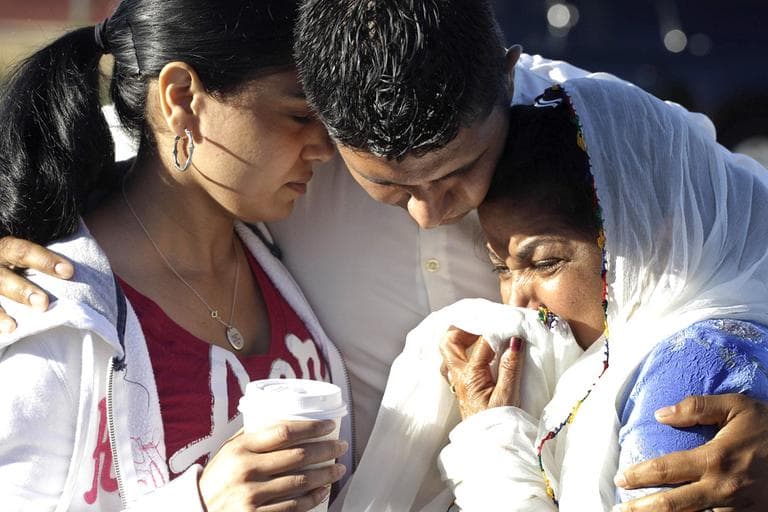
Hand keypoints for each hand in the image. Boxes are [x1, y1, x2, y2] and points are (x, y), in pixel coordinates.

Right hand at [0, 236, 73, 332]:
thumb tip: (91, 271)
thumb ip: (52, 265)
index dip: (45, 260)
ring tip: (13, 327)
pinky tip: (5, 332)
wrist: (3, 276)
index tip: (69, 272)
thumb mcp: (28, 261)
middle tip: (43, 304)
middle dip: (23, 290)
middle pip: (3, 276)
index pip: (23, 251)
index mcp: (7, 250)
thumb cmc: (22, 270)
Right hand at [199, 420, 347, 511]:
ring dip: (325, 475)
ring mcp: (251, 496)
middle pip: (299, 457)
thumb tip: (282, 416)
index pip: (284, 432)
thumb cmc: (217, 478)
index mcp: (241, 449)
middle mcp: (246, 470)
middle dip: (326, 451)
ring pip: (300, 483)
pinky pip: (293, 507)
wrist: (197, 511)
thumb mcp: (228, 452)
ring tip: (338, 468)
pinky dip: (313, 499)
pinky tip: (323, 491)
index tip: (329, 425)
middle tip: (341, 447)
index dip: (312, 427)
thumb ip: (252, 437)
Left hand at [439, 326, 524, 419]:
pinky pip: (453, 361)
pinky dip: (462, 350)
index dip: (496, 330)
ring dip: (461, 339)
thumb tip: (515, 340)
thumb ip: (510, 367)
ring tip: (482, 334)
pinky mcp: (460, 386)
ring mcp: (457, 380)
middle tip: (486, 325)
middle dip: (464, 328)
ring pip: (448, 350)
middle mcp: (458, 376)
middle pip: (448, 341)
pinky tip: (475, 351)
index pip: (481, 343)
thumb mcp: (508, 396)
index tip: (510, 325)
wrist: (488, 445)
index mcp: (469, 375)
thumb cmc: (499, 422)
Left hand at [614, 394, 767, 511]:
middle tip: (619, 510)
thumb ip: (697, 407)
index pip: (666, 470)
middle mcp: (723, 489)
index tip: (620, 479)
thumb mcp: (738, 407)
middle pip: (672, 505)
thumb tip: (660, 414)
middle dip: (641, 509)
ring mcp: (738, 509)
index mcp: (715, 459)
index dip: (639, 476)